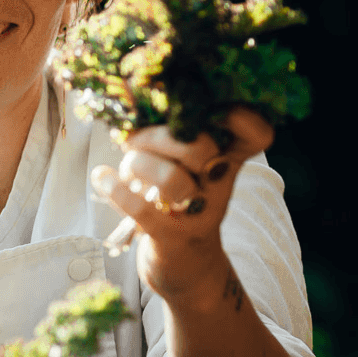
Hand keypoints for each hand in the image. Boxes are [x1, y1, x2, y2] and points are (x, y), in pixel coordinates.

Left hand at [91, 106, 273, 303]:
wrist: (188, 268)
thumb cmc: (181, 203)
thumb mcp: (189, 166)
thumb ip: (177, 133)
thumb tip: (136, 89)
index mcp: (227, 161)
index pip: (255, 135)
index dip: (241, 116)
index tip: (207, 103)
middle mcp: (219, 186)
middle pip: (202, 148)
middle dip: (160, 136)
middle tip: (134, 138)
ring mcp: (198, 215)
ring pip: (172, 179)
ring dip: (138, 164)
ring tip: (124, 163)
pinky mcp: (171, 238)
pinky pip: (142, 211)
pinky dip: (116, 190)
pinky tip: (102, 177)